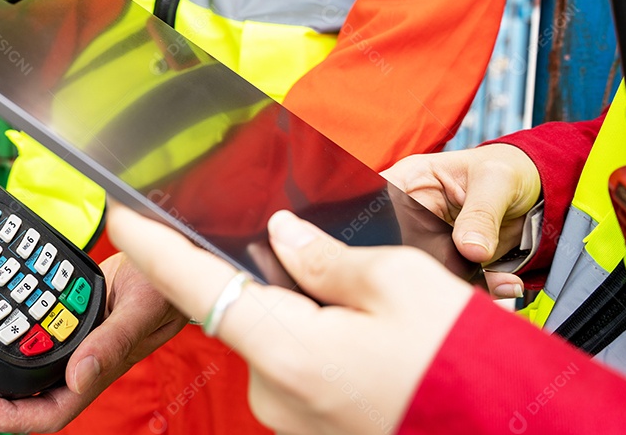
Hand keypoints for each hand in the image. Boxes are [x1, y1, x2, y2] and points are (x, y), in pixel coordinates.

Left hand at [0, 252, 186, 432]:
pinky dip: (14, 335)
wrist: (168, 261)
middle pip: (30, 401)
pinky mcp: (69, 324)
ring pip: (30, 371)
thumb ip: (111, 342)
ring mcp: (74, 347)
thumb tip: (78, 376)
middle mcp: (81, 366)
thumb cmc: (166, 290)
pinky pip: (36, 339)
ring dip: (0, 369)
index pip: (48, 415)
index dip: (7, 418)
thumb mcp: (140, 309)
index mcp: (97, 373)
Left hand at [109, 205, 473, 434]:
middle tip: (324, 261)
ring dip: (299, 309)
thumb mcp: (400, 284)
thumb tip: (281, 237)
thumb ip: (324, 256)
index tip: (119, 212)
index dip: (150, 245)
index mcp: (286, 350)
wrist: (507, 429)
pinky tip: (361, 333)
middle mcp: (273, 392)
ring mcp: (289, 416)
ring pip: (272, 336)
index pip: (193, 285)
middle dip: (265, 273)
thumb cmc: (461, 364)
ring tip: (366, 308)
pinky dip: (312, 337)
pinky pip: (293, 364)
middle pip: (241, 308)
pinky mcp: (308, 425)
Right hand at [381, 144, 541, 298]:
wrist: (534, 190)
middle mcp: (412, 213)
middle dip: (441, 264)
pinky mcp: (450, 261)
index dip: (386, 227)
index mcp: (408, 181)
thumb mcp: (496, 180)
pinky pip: (459, 281)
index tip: (419, 245)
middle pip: (407, 248)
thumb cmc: (506, 168)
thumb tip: (471, 250)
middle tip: (474, 266)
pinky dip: (485, 288)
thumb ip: (481, 213)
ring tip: (501, 282)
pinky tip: (506, 283)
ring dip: (468, 281)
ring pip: (432, 270)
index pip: (382, 205)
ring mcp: (430, 240)